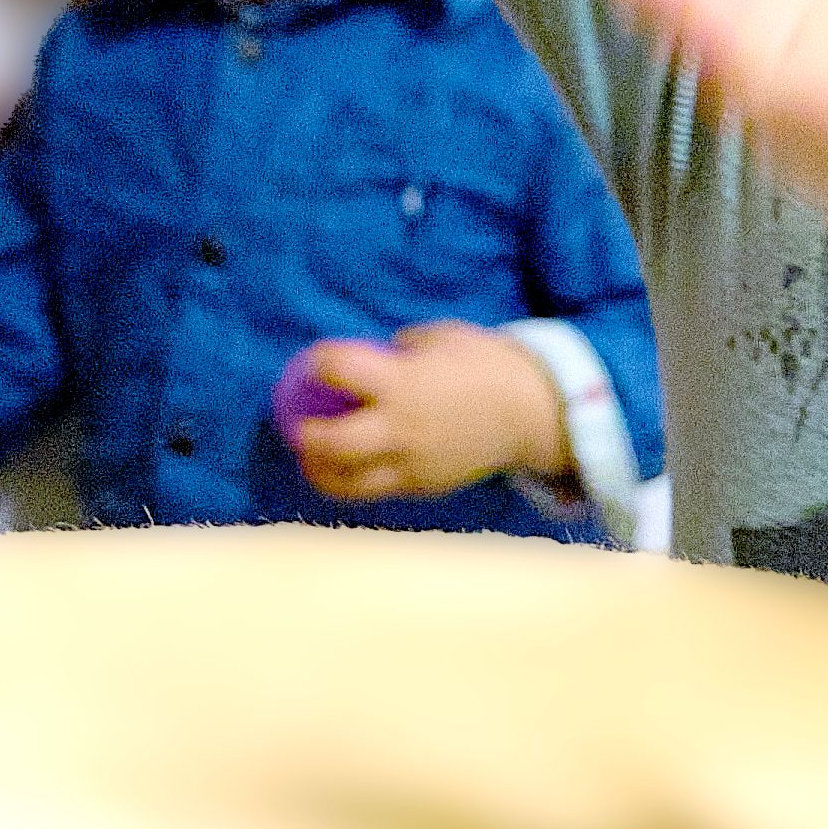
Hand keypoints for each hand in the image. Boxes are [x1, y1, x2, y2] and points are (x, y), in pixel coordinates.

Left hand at [282, 323, 571, 501]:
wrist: (531, 413)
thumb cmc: (486, 365)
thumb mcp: (440, 338)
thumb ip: (402, 349)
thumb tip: (376, 355)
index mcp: (401, 382)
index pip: (338, 369)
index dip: (318, 362)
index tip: (314, 362)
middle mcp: (400, 427)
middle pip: (331, 442)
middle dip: (305, 435)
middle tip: (297, 426)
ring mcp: (410, 462)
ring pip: (347, 481)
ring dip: (319, 471)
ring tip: (310, 460)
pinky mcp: (422, 485)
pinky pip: (376, 490)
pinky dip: (354, 482)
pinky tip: (346, 471)